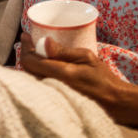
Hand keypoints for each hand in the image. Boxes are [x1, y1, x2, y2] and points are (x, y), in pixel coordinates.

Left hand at [19, 32, 137, 125]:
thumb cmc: (102, 78)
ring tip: (36, 50)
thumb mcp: (86, 57)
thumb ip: (63, 51)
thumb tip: (44, 40)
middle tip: (30, 41)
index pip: (31, 61)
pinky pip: (39, 83)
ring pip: (31, 76)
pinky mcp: (56, 97)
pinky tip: (43, 64)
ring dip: (31, 62)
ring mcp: (53, 94)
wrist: (112, 101)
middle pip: (27, 69)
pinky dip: (37, 71)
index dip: (25, 47)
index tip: (25, 36)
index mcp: (61, 74)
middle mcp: (52, 86)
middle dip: (26, 53)